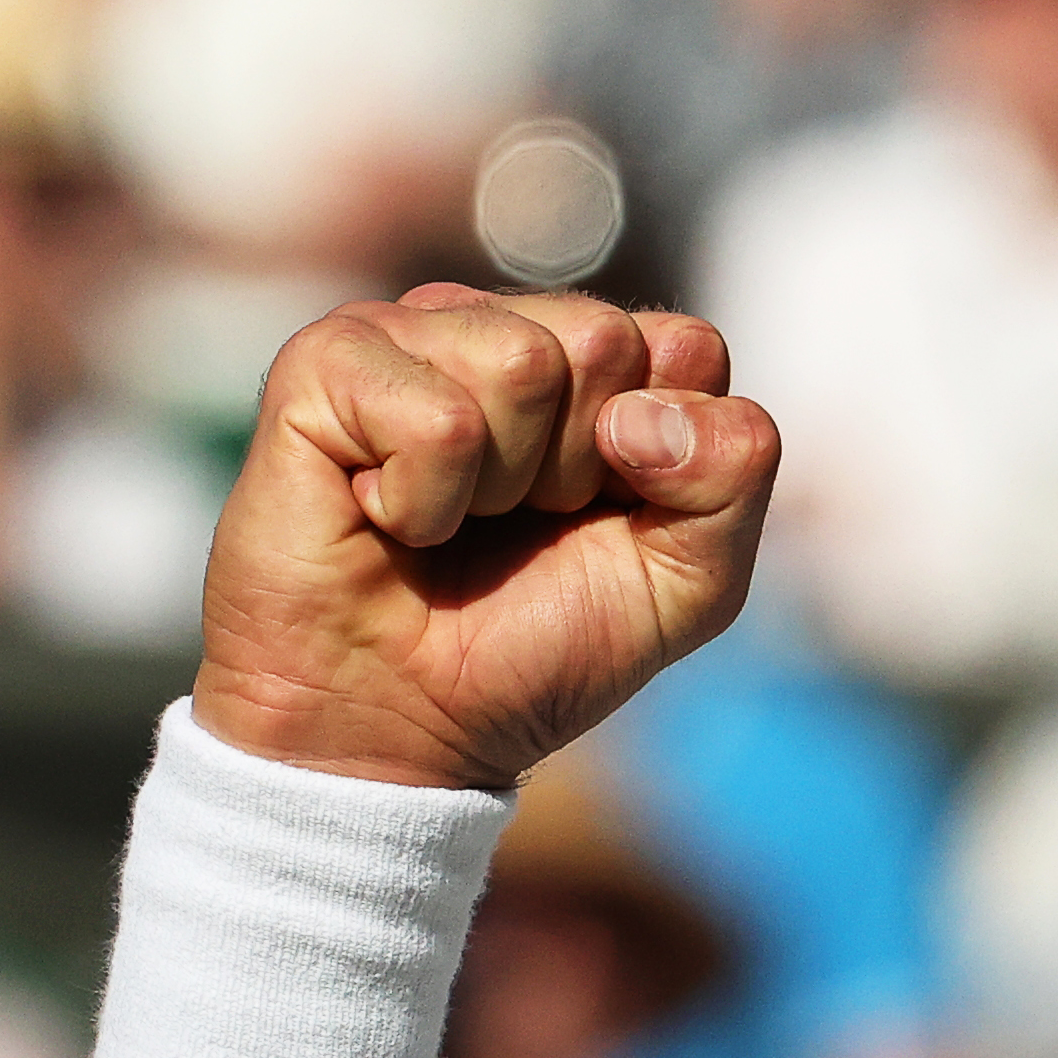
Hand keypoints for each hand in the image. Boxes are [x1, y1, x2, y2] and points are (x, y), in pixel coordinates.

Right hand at [195, 284, 778, 792]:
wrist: (402, 728)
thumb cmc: (534, 648)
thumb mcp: (690, 582)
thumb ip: (733, 475)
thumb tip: (643, 413)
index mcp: (592, 365)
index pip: (689, 348)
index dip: (670, 458)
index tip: (602, 518)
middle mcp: (498, 328)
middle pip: (606, 340)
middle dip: (579, 468)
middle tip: (513, 526)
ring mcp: (406, 334)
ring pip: (521, 362)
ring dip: (499, 486)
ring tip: (447, 524)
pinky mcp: (324, 366)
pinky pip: (437, 418)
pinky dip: (424, 502)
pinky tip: (386, 520)